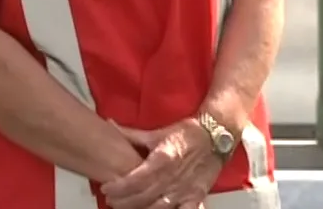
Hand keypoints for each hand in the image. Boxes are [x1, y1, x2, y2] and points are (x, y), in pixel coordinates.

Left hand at [99, 118, 223, 208]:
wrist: (216, 135)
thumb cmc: (187, 133)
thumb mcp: (157, 133)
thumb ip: (132, 134)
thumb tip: (110, 123)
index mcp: (161, 160)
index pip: (134, 180)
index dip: (117, 187)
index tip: (106, 188)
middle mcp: (172, 177)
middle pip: (142, 197)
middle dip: (123, 201)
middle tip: (111, 200)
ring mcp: (184, 189)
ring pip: (158, 207)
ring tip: (127, 208)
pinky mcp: (196, 196)